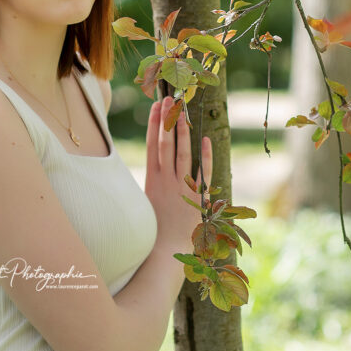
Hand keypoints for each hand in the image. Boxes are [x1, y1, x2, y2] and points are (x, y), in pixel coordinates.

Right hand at [144, 95, 212, 250]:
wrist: (163, 252)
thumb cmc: (153, 230)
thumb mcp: (146, 204)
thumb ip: (152, 185)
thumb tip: (153, 170)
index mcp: (151, 180)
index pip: (152, 145)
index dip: (153, 124)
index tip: (154, 106)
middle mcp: (164, 180)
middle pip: (164, 144)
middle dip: (166, 120)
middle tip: (167, 98)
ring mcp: (180, 187)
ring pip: (181, 154)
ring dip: (181, 132)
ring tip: (182, 112)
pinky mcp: (196, 197)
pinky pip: (201, 172)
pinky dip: (204, 156)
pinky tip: (204, 139)